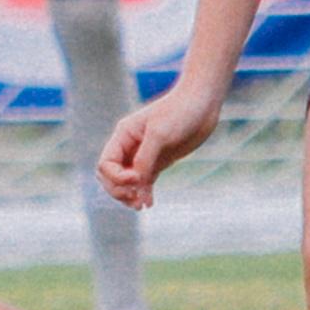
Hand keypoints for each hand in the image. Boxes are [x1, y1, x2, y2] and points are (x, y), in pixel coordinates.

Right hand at [95, 81, 217, 209]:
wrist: (203, 103)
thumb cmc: (180, 112)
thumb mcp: (160, 135)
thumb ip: (144, 160)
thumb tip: (135, 186)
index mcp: (123, 135)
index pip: (106, 164)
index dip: (116, 177)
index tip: (136, 179)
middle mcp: (130, 146)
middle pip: (110, 176)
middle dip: (118, 190)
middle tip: (134, 199)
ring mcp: (144, 155)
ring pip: (126, 181)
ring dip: (129, 195)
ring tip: (140, 205)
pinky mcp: (159, 161)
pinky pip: (144, 182)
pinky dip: (144, 193)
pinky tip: (149, 204)